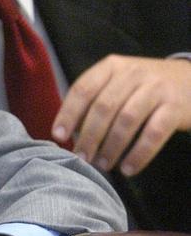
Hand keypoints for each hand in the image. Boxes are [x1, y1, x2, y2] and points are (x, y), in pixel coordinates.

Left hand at [53, 55, 190, 175]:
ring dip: (111, 147)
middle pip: (103, 107)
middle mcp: (133, 73)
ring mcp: (156, 89)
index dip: (68, 113)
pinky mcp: (175, 107)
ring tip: (102, 165)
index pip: (83, 89)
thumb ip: (96, 98)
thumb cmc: (145, 86)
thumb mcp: (120, 81)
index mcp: (112, 66)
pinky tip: (128, 168)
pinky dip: (139, 154)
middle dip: (89, 136)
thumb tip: (68, 131)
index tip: (58, 136)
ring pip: (127, 120)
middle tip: (81, 158)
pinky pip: (154, 133)